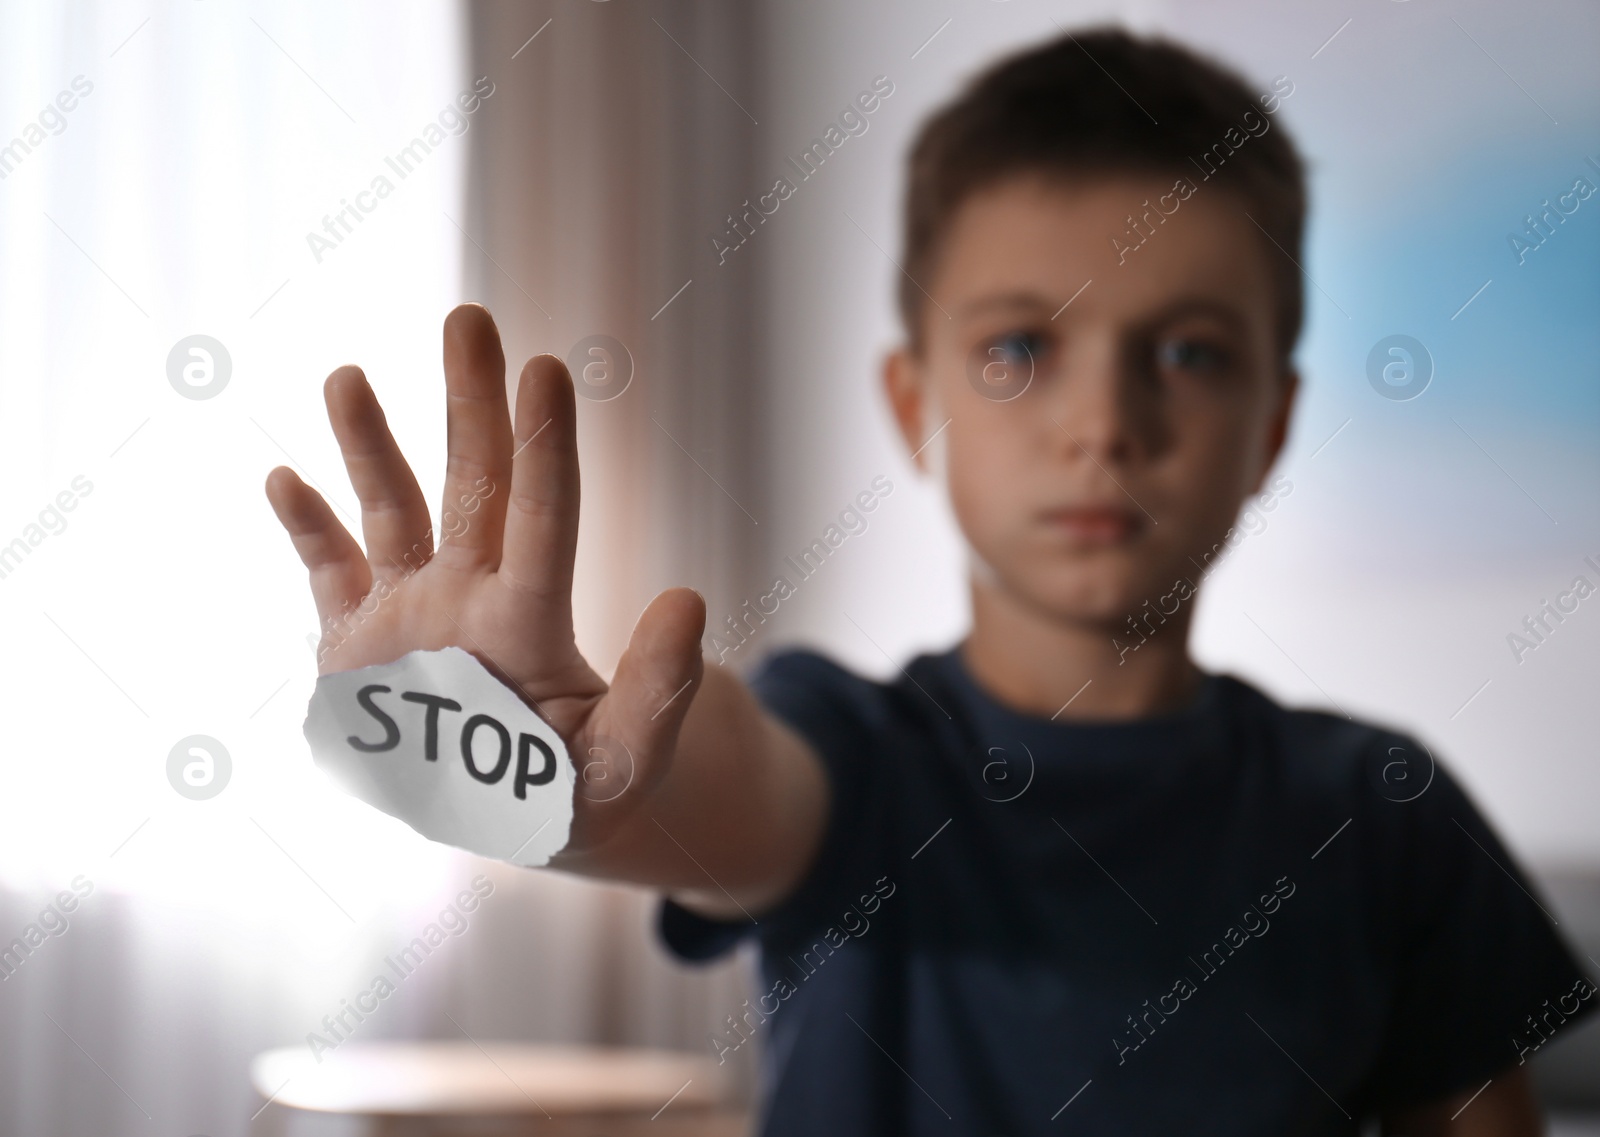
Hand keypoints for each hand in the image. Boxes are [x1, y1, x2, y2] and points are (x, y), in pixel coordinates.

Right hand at [265, 303, 707, 854]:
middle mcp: (469, 598)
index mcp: (529, 622)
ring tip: (349, 375)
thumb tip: (691, 601)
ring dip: (369, 446)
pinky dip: (306, 529)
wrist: (512, 813)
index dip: (542, 449)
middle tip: (470, 317)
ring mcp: (410, 615)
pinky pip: (328, 574)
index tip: (546, 370)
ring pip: (392, 512)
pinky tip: (285, 478)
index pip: (541, 521)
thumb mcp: (626, 760)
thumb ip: (659, 693)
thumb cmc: (574, 790)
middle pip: (473, 485)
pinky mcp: (356, 645)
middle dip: (470, 403)